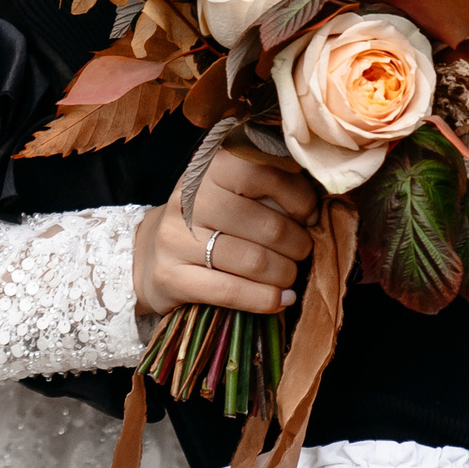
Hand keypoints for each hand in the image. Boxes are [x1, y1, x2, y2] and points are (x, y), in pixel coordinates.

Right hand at [134, 151, 320, 316]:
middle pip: (267, 224)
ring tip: (289, 276)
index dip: (298, 198)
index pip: (263, 173)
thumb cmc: (210, 222)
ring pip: (253, 261)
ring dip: (285, 274)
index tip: (308, 217)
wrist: (150, 254)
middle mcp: (189, 199)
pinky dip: (264, 299)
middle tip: (302, 252)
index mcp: (209, 167)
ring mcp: (175, 238)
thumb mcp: (234, 194)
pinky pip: (231, 291)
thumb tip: (318, 210)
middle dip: (298, 245)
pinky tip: (280, 300)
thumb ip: (272, 193)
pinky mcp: (170, 276)